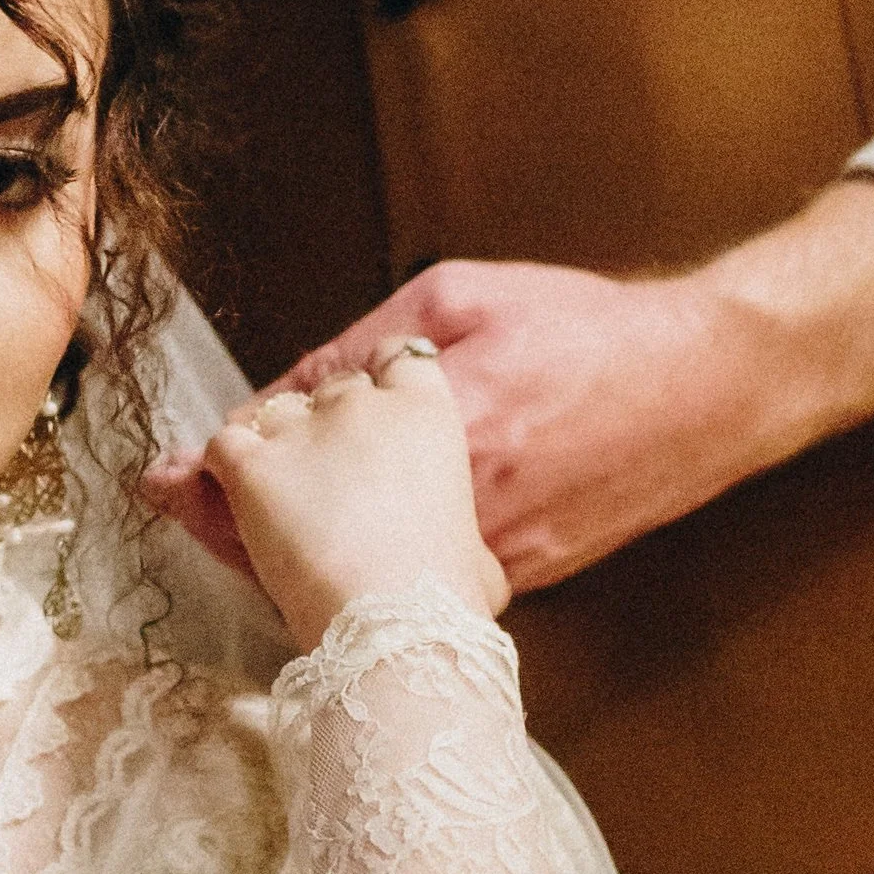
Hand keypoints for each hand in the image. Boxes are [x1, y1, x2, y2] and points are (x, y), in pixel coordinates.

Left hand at [160, 177, 873, 596]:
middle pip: (320, 530)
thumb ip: (369, 344)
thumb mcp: (464, 299)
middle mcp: (459, 499)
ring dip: (298, 546)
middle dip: (239, 518)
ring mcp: (488, 548)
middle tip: (170, 500)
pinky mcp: (515, 574)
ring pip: (361, 563)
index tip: (168, 470)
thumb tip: (292, 386)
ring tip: (236, 521)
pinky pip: (414, 572)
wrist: (706, 393)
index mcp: (439, 423)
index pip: (309, 454)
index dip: (225, 467)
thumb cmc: (592, 334)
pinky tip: (335, 538)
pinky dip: (367, 557)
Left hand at [188, 349, 507, 653]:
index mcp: (427, 414)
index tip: (372, 403)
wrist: (391, 619)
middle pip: (335, 389)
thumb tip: (473, 568)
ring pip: (275, 412)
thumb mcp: (480, 561)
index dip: (381, 378)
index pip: (400, 358)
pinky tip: (220, 486)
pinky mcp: (252, 465)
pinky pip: (222, 444)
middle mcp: (364, 405)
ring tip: (272, 488)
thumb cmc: (443, 594)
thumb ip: (467, 543)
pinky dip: (216, 463)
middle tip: (322, 474)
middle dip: (326, 423)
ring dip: (272, 442)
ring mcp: (303, 431)